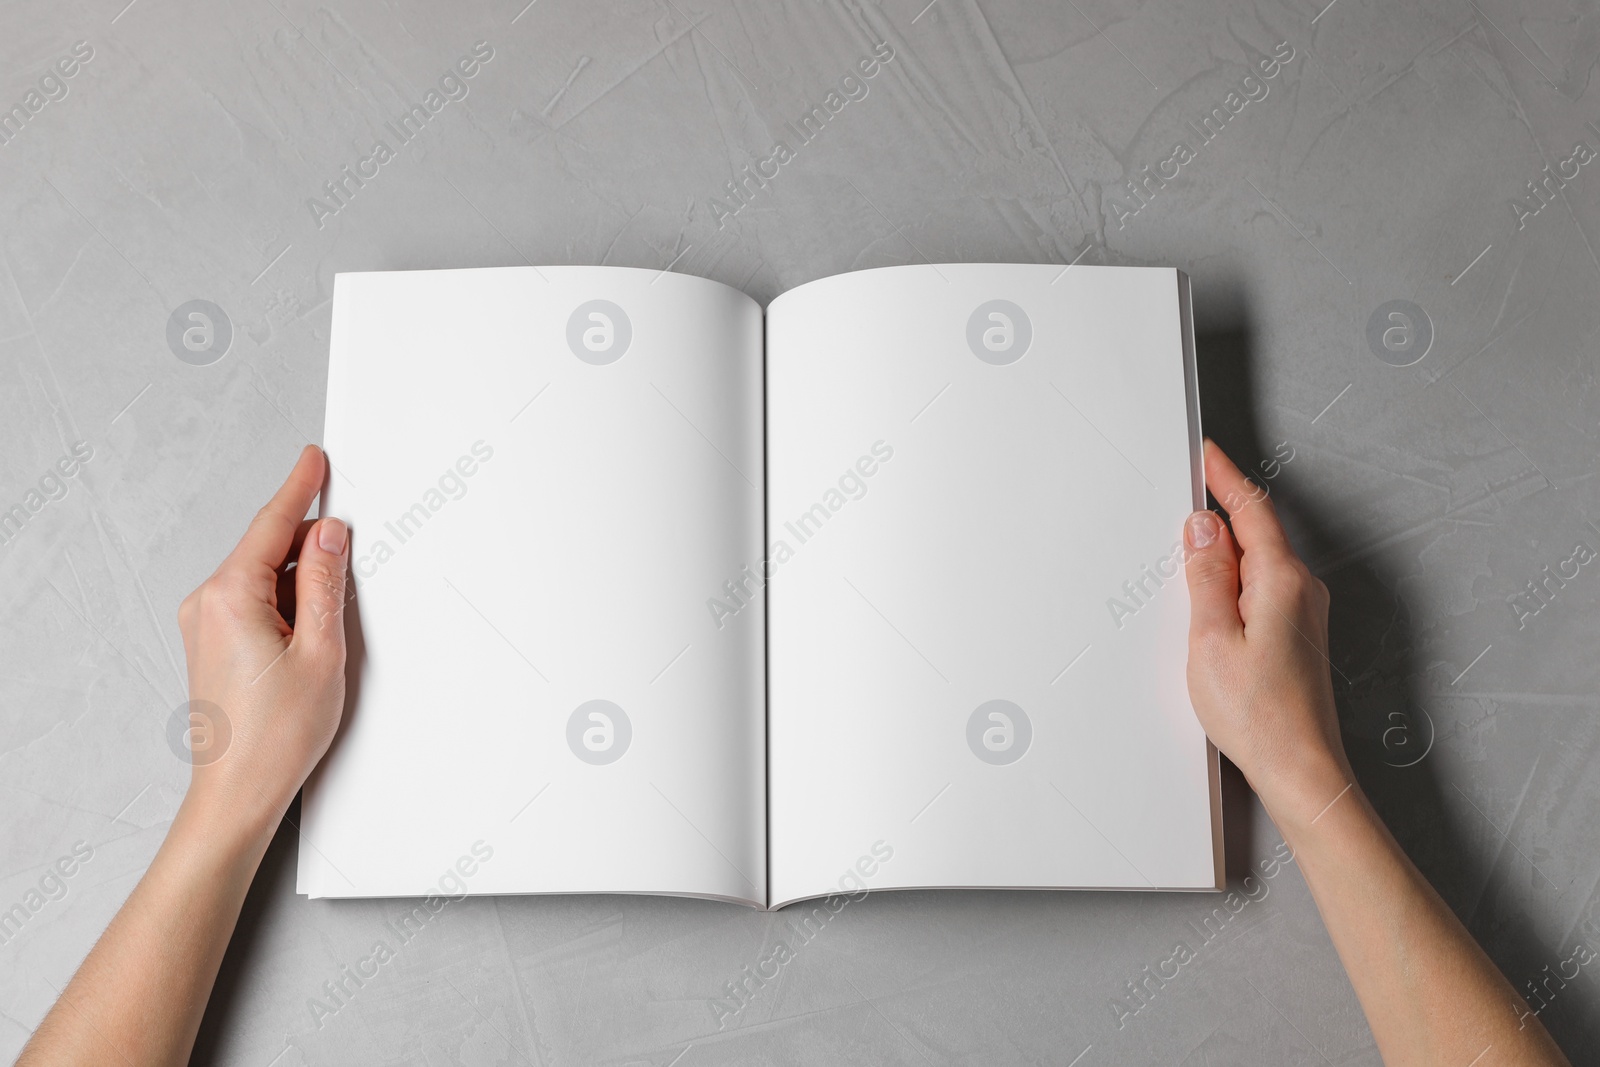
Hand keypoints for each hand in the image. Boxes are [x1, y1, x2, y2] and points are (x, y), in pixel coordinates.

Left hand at [175, 445, 348, 840]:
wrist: (237, 793)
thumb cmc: (274, 736)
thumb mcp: (322, 651)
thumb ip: (327, 584)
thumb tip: (331, 537)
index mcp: (230, 596)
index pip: (272, 525)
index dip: (300, 488)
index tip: (314, 459)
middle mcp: (207, 603)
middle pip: (270, 549)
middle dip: (312, 548)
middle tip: (351, 563)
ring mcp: (205, 624)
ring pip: (264, 578)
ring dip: (302, 585)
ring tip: (328, 631)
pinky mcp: (212, 643)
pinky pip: (253, 602)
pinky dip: (285, 604)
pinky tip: (309, 635)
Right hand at [1182, 439, 1350, 825]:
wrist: (1300, 768)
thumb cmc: (1259, 714)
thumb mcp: (1211, 637)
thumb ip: (1207, 576)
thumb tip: (1203, 529)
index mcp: (1282, 582)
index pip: (1251, 511)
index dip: (1225, 478)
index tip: (1207, 454)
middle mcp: (1302, 591)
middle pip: (1258, 531)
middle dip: (1223, 508)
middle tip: (1192, 487)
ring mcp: (1305, 614)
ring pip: (1261, 561)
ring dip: (1228, 547)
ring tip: (1193, 545)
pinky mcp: (1299, 635)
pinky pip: (1266, 586)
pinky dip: (1237, 577)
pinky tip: (1215, 592)